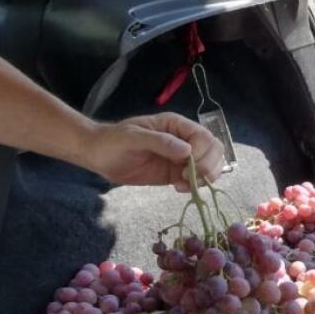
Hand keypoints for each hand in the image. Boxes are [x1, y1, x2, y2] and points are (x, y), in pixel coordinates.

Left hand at [84, 114, 225, 191]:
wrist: (99, 156)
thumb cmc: (113, 141)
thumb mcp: (133, 137)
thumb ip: (160, 141)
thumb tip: (187, 150)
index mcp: (176, 125)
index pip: (204, 136)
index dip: (201, 152)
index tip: (185, 164)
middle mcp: (184, 139)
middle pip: (215, 150)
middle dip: (209, 166)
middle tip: (188, 177)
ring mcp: (183, 157)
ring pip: (212, 165)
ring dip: (206, 177)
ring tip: (184, 185)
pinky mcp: (177, 173)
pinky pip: (198, 179)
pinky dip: (196, 186)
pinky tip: (179, 188)